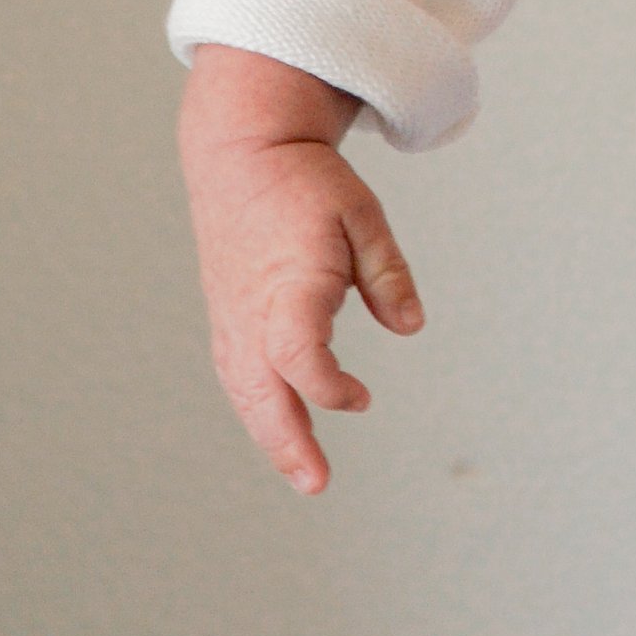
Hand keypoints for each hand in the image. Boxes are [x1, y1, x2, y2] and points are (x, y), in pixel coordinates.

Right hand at [179, 44, 424, 492]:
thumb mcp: (362, 215)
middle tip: (317, 484)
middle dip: (288, 445)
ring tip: (304, 472)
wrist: (241, 150)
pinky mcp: (225, 314)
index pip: (301, 361)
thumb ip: (387, 274)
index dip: (332, 390)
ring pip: (244, 391)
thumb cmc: (305, 181)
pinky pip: (236, 374)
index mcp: (286, 286)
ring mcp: (231, 315)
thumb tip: (411, 327)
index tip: (364, 397)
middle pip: (262, 394)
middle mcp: (250, 311)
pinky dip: (256, 406)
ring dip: (271, 435)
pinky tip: (279, 427)